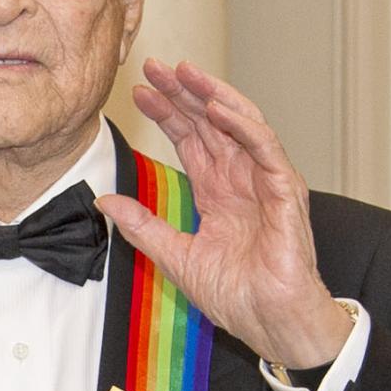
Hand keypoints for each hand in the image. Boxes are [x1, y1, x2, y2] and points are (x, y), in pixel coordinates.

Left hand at [95, 59, 352, 370]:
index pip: (191, 141)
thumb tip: (104, 201)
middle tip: (154, 67)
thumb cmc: (238, 297)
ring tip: (184, 73)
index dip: (167, 115)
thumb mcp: (176, 257)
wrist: (272, 323)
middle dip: (183, 93)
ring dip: (211, 95)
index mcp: (219, 193)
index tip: (139, 93)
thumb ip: (143, 227)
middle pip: (211, 124)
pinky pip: (265, 148)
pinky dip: (242, 125)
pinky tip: (217, 108)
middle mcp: (242, 180)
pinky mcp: (286, 191)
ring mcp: (265, 182)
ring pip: (239, 123)